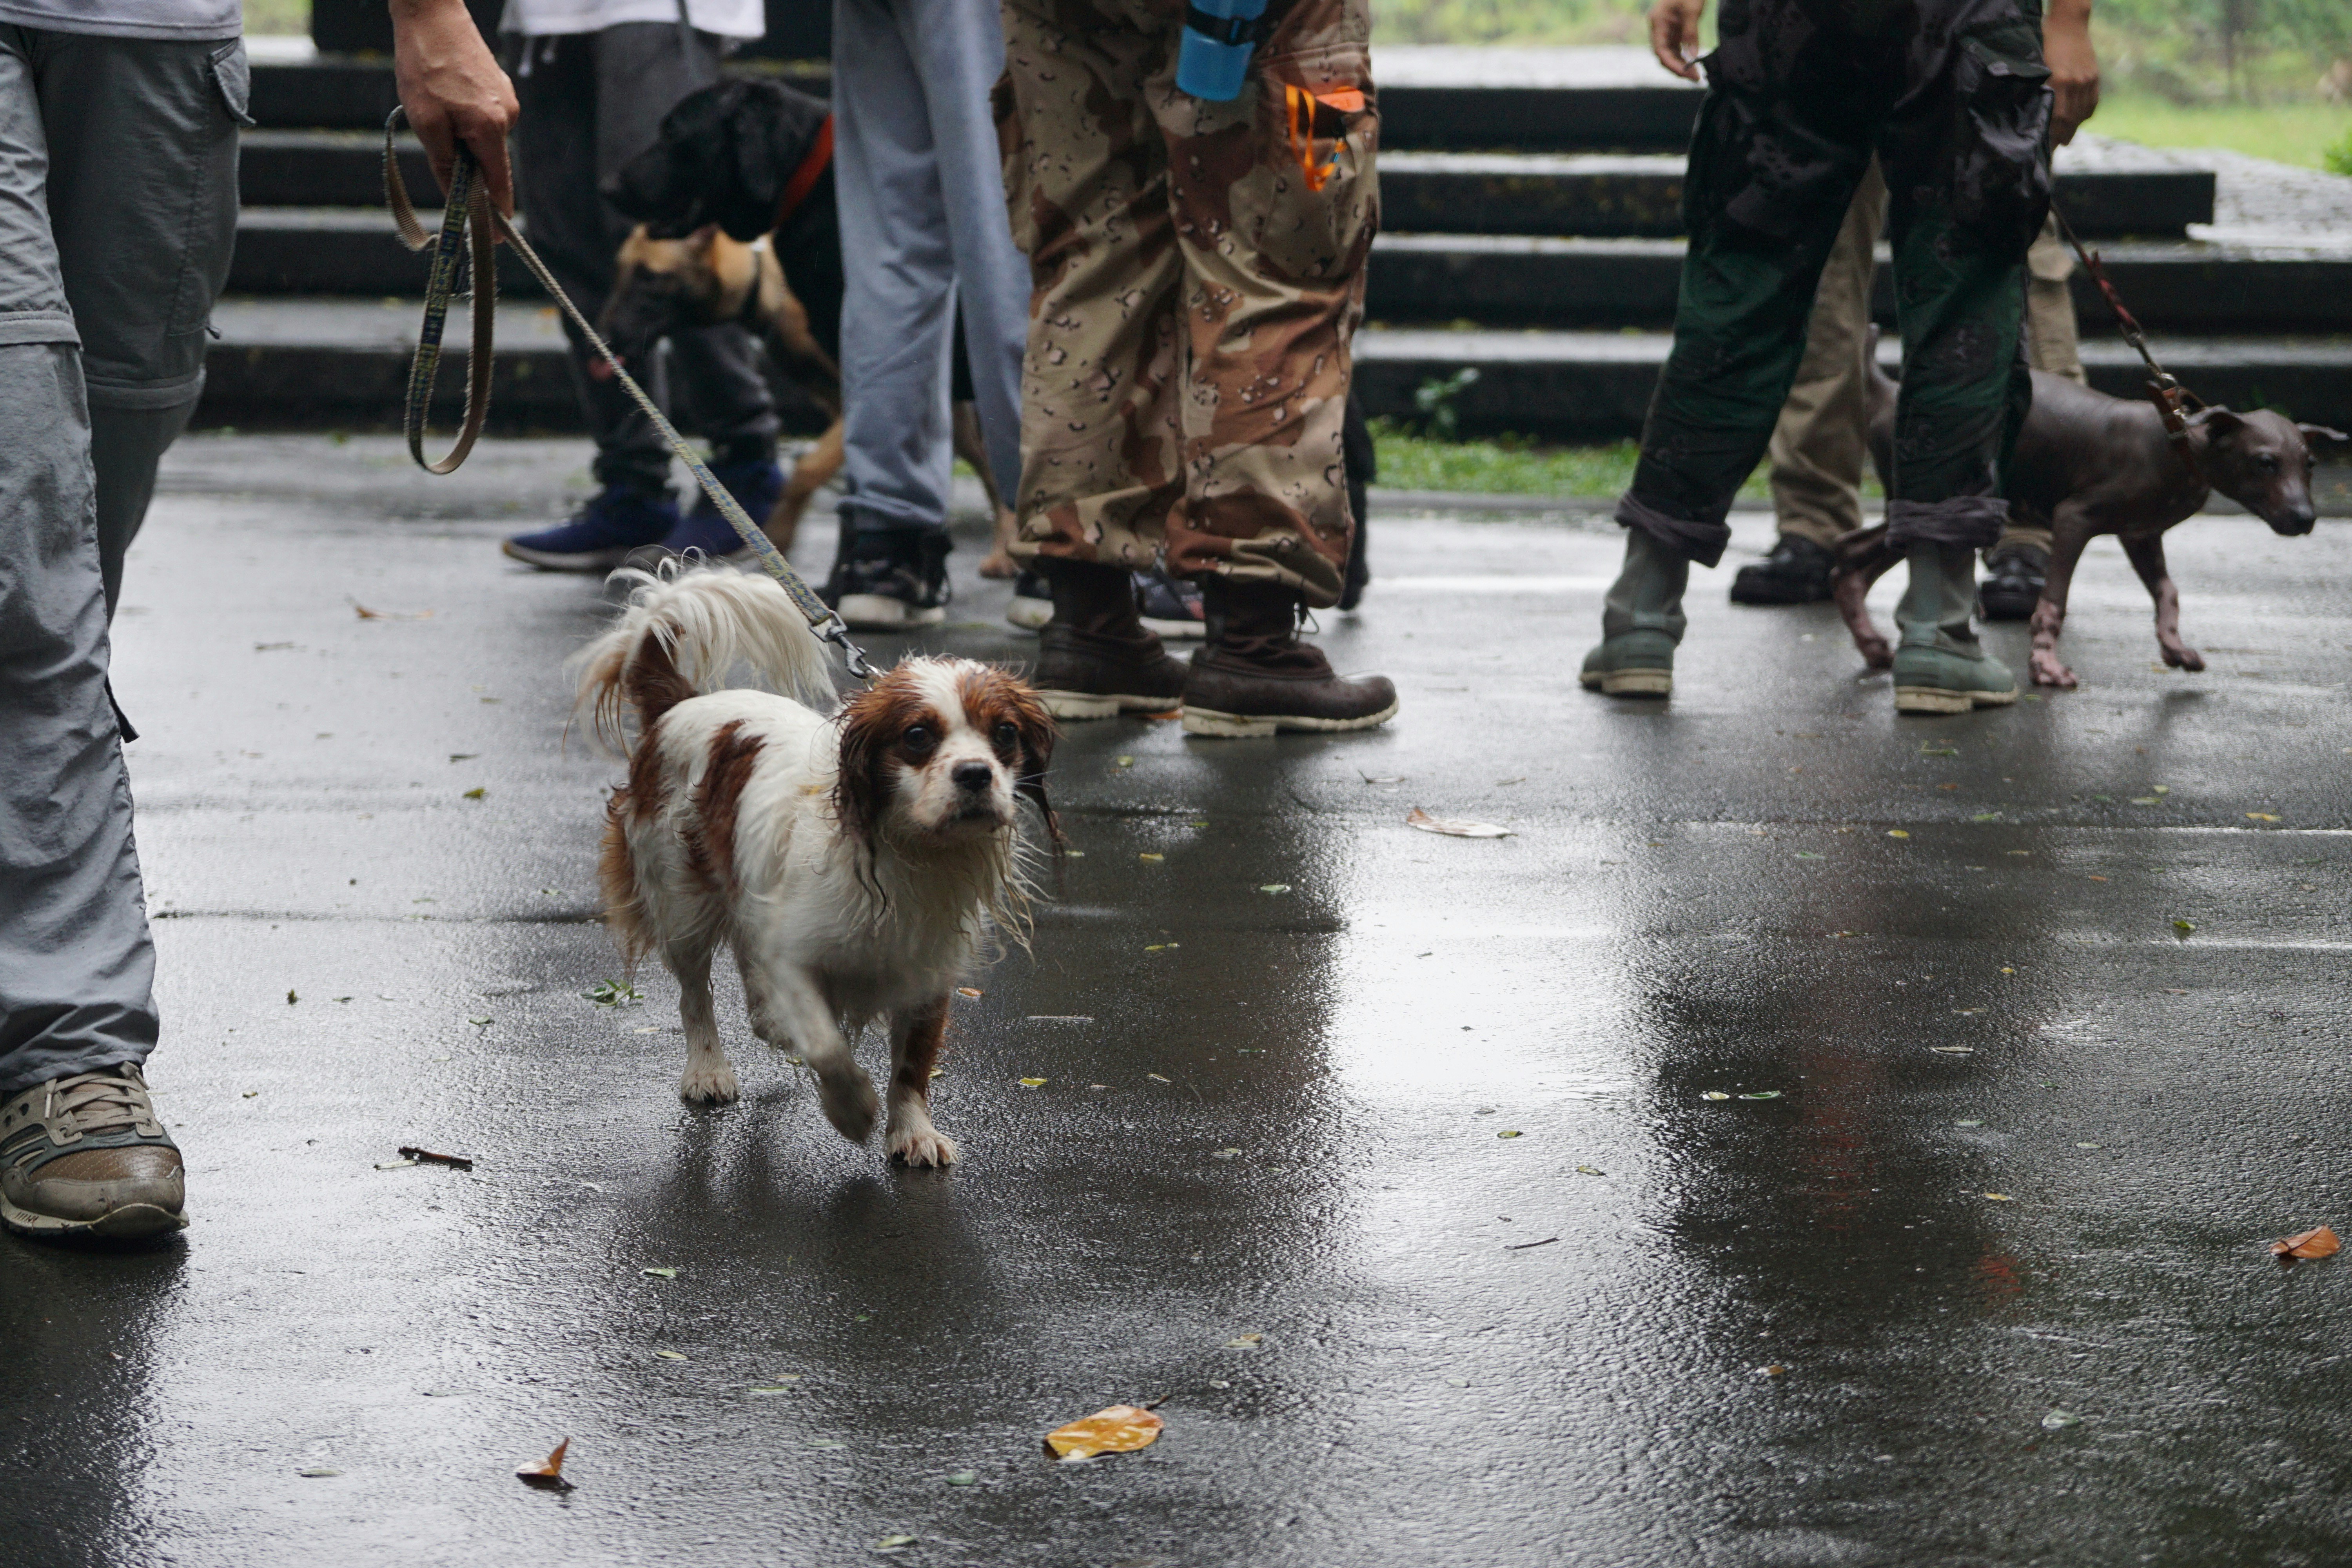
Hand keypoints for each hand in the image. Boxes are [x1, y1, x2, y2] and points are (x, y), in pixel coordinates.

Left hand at [390, 0, 518, 215]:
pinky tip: (445, 96)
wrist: (431, 13)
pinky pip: (484, 119)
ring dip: (461, 136)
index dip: (495, 214)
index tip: (494, 239)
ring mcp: (507, 101)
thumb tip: (457, 195)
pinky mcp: (500, 89)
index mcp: (491, 128)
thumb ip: (444, 162)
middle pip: (489, 162)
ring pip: (484, 139)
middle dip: (465, 164)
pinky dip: (465, 119)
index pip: (499, 184)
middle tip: (435, 140)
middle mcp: (508, 117)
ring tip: (435, 106)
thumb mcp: (424, 119)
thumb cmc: (424, 64)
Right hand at [1648, 0, 1706, 81]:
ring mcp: (1665, 29)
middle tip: (1695, 77)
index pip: (1661, 51)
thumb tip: (1692, 56)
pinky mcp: (1673, 28)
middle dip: (1678, 68)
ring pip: (1669, 53)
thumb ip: (1691, 33)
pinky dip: (1682, 56)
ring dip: (1681, 64)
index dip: (1674, 65)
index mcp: (1658, 22)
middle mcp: (1659, 28)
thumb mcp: (1692, 9)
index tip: (1689, 74)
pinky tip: (1692, 62)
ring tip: (1695, 73)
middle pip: (1664, 55)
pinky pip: (1675, 47)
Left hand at [2043, 0, 2098, 145]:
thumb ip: (2035, 90)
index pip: (2056, 118)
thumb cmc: (2044, 43)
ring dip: (2072, 129)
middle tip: (2052, 149)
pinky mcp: (2094, 77)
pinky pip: (2091, 103)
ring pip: (2081, 114)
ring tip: (2064, 140)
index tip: (2043, 148)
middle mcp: (2075, 83)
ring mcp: (2087, 80)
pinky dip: (2084, 115)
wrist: (2068, 23)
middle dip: (2060, 137)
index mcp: (2057, 81)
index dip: (2051, 136)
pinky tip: (2076, 122)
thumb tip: (2031, 116)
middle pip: (2070, 120)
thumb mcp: (2034, 67)